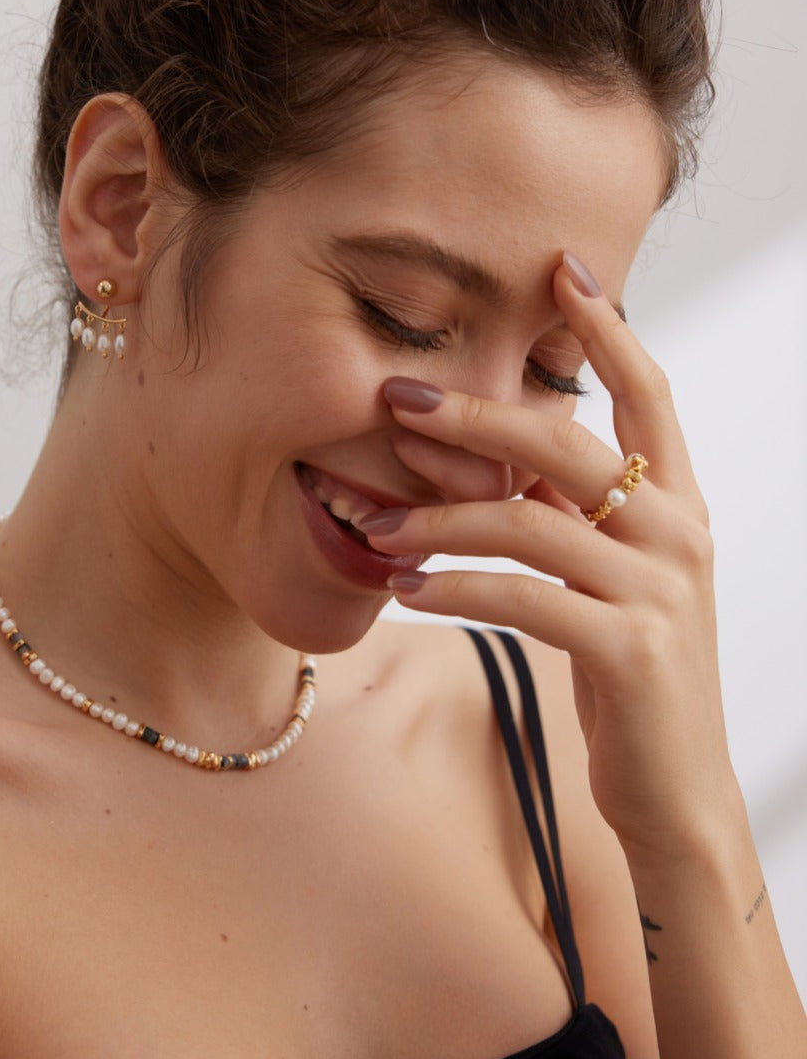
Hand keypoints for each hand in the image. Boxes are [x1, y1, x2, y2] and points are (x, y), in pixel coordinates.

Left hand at [364, 254, 733, 861]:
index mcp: (679, 505)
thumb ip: (571, 514)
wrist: (674, 791)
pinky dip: (453, 589)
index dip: (607, 327)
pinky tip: (406, 592)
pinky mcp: (629, 648)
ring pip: (529, 519)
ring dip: (439, 518)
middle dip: (475, 413)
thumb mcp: (612, 581)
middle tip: (397, 398)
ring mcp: (658, 590)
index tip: (561, 266)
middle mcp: (677, 533)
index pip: (651, 392)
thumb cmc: (629, 673)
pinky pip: (520, 596)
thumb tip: (483, 449)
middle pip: (566, 442)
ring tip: (378, 525)